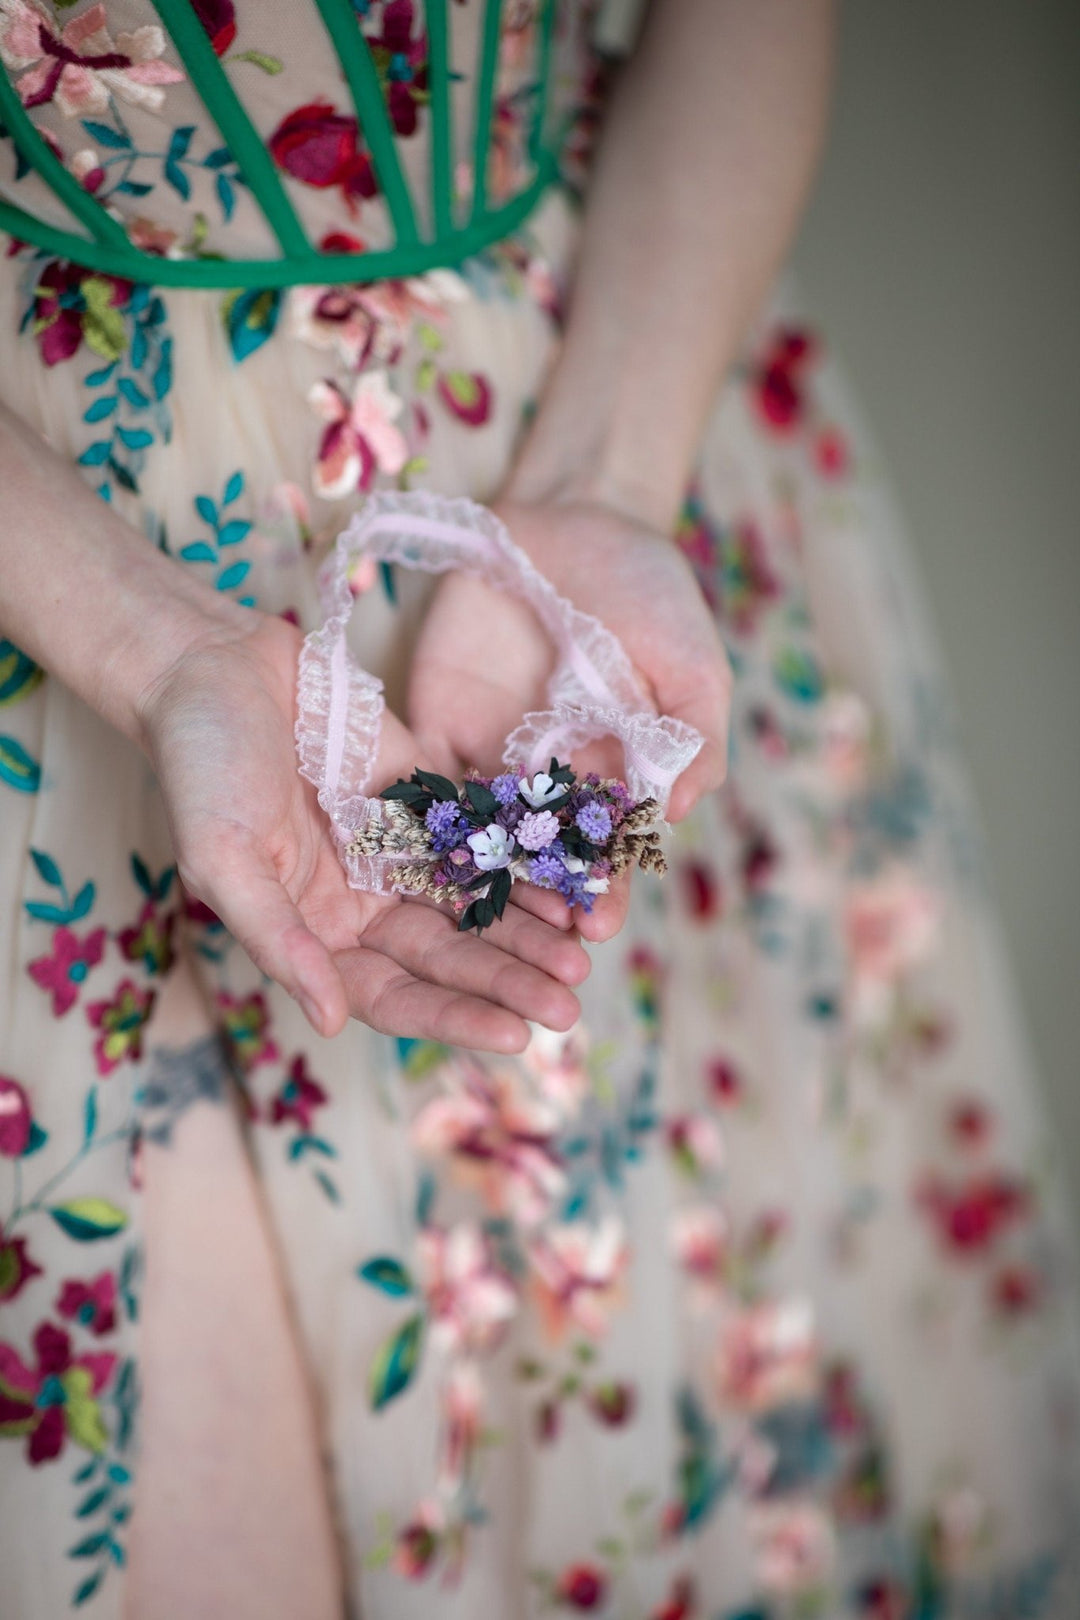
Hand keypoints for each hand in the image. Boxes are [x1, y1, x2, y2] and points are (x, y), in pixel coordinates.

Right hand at [136, 611, 588, 1049]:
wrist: (217, 668)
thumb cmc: (201, 768)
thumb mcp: (222, 858)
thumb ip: (278, 939)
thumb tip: (329, 1020)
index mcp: (315, 933)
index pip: (393, 995)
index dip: (453, 1017)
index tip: (513, 1036)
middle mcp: (364, 903)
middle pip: (448, 958)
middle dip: (507, 982)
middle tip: (568, 1009)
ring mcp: (400, 850)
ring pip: (476, 905)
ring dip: (529, 933)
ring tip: (584, 955)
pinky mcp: (429, 797)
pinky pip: (487, 838)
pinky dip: (527, 863)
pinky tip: (571, 882)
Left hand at [408, 497, 730, 940]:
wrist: (574, 521)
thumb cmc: (650, 596)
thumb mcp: (692, 666)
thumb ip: (693, 739)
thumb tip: (678, 811)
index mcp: (616, 780)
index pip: (606, 851)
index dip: (600, 888)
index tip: (595, 924)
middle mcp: (552, 786)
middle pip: (538, 862)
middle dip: (534, 908)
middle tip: (526, 950)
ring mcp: (492, 761)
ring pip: (479, 839)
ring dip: (476, 885)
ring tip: (471, 926)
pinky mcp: (437, 730)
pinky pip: (425, 786)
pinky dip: (421, 826)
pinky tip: (414, 862)